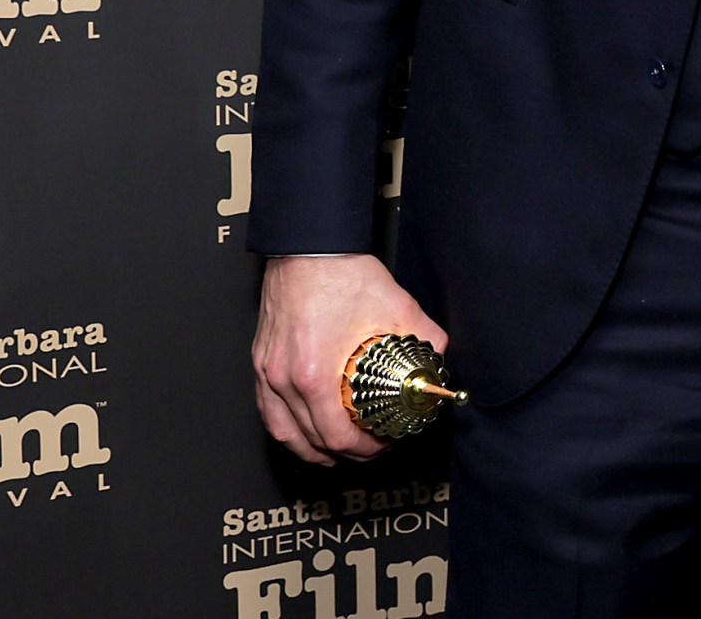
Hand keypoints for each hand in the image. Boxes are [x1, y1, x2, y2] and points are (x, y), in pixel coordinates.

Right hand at [252, 254, 445, 466]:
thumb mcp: (398, 307)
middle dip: (344, 452)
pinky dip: (287, 428)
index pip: (336, 436)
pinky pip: (268, 410)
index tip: (381, 444)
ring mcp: (268, 371)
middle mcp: (284, 378)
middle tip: (369, 448)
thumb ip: (425, 338)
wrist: (309, 248)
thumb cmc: (343, 273)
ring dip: (311, 449)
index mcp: (314, 373)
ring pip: (284, 432)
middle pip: (311, 440)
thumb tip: (439, 362)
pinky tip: (303, 431)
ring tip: (336, 453)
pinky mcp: (261, 362)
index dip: (362, 450)